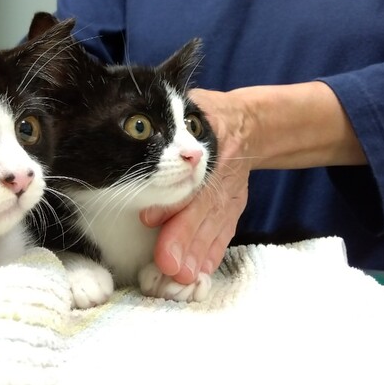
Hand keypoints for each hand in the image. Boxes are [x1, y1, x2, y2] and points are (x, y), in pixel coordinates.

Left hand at [140, 88, 250, 283]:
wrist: (248, 125)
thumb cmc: (204, 116)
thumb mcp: (190, 107)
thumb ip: (167, 118)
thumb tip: (135, 122)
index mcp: (208, 146)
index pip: (188, 178)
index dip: (170, 201)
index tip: (148, 219)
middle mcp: (219, 174)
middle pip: (200, 210)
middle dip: (182, 238)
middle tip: (166, 265)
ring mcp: (229, 195)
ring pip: (212, 227)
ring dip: (196, 254)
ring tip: (181, 277)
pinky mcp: (233, 208)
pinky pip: (223, 234)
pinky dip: (212, 253)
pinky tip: (200, 272)